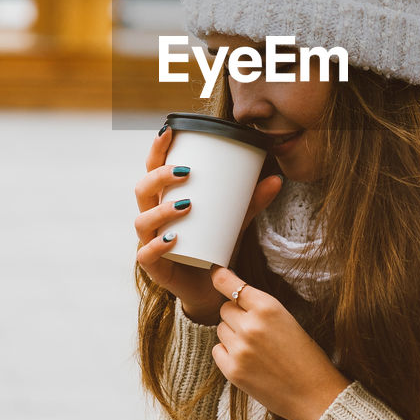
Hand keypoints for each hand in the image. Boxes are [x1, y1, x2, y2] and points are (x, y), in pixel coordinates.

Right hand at [134, 125, 283, 324]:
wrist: (210, 288)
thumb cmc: (214, 245)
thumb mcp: (234, 220)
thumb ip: (251, 202)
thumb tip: (277, 179)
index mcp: (164, 199)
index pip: (153, 169)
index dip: (157, 150)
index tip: (170, 131)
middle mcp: (152, 218)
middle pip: (142, 190)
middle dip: (159, 177)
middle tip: (185, 172)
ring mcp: (149, 242)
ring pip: (142, 221)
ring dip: (161, 210)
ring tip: (186, 205)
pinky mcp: (154, 268)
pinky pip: (146, 255)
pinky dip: (157, 245)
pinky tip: (173, 239)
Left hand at [209, 265, 349, 419]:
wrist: (314, 394)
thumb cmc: (305, 355)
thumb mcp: (287, 319)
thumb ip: (260, 307)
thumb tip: (234, 297)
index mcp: (268, 307)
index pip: (231, 285)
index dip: (221, 277)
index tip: (214, 272)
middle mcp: (250, 325)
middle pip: (225, 309)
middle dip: (236, 316)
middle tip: (256, 330)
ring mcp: (239, 348)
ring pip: (221, 330)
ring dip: (232, 335)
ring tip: (256, 349)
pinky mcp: (232, 370)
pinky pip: (217, 350)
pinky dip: (228, 354)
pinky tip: (248, 361)